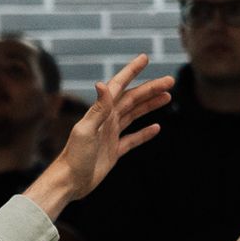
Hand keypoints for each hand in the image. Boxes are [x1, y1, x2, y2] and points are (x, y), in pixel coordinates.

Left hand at [48, 54, 173, 200]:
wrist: (69, 182)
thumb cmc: (74, 157)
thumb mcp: (86, 131)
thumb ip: (97, 109)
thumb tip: (102, 83)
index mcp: (100, 113)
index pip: (118, 86)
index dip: (131, 71)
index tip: (145, 58)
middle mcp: (106, 121)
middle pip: (132, 99)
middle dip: (151, 88)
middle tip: (171, 80)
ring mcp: (111, 135)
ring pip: (134, 115)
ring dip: (150, 105)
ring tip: (168, 97)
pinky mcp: (114, 151)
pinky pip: (133, 139)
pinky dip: (144, 133)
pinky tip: (156, 127)